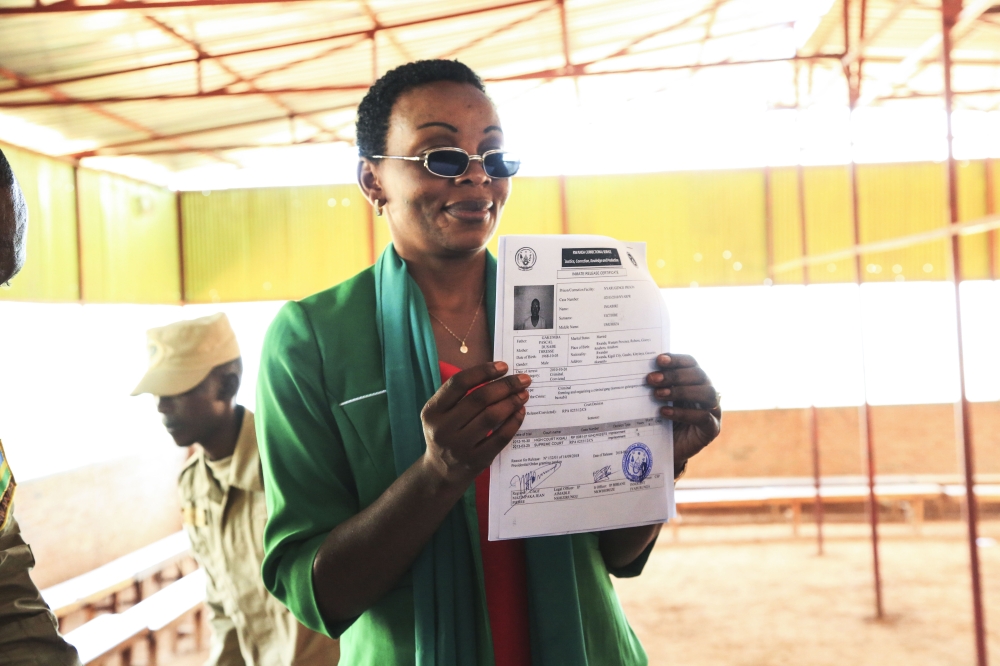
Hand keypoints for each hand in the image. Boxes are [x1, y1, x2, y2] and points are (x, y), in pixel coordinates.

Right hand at [420, 362, 529, 487]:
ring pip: (491, 417)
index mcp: (432, 411)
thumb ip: (461, 395)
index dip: (483, 371)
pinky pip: (500, 437)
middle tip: (523, 379)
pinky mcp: (476, 460)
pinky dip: (513, 422)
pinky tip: (520, 412)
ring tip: (523, 394)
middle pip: (479, 399)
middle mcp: (443, 428)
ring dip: (511, 402)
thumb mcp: (442, 413)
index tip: (503, 366)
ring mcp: (459, 446)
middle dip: (505, 386)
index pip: (459, 383)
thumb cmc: (447, 433)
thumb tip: (498, 374)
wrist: (441, 471)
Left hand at [646, 354, 720, 472]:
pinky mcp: (711, 428)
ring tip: (657, 395)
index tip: (658, 360)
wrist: (663, 449)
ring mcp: (713, 410)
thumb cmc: (660, 419)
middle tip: (651, 379)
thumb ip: (655, 385)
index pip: (691, 363)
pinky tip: (664, 412)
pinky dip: (683, 413)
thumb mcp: (656, 400)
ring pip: (706, 393)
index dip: (677, 359)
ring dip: (681, 391)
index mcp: (695, 380)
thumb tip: (639, 370)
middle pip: (699, 375)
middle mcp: (707, 391)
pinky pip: (703, 417)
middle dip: (674, 375)